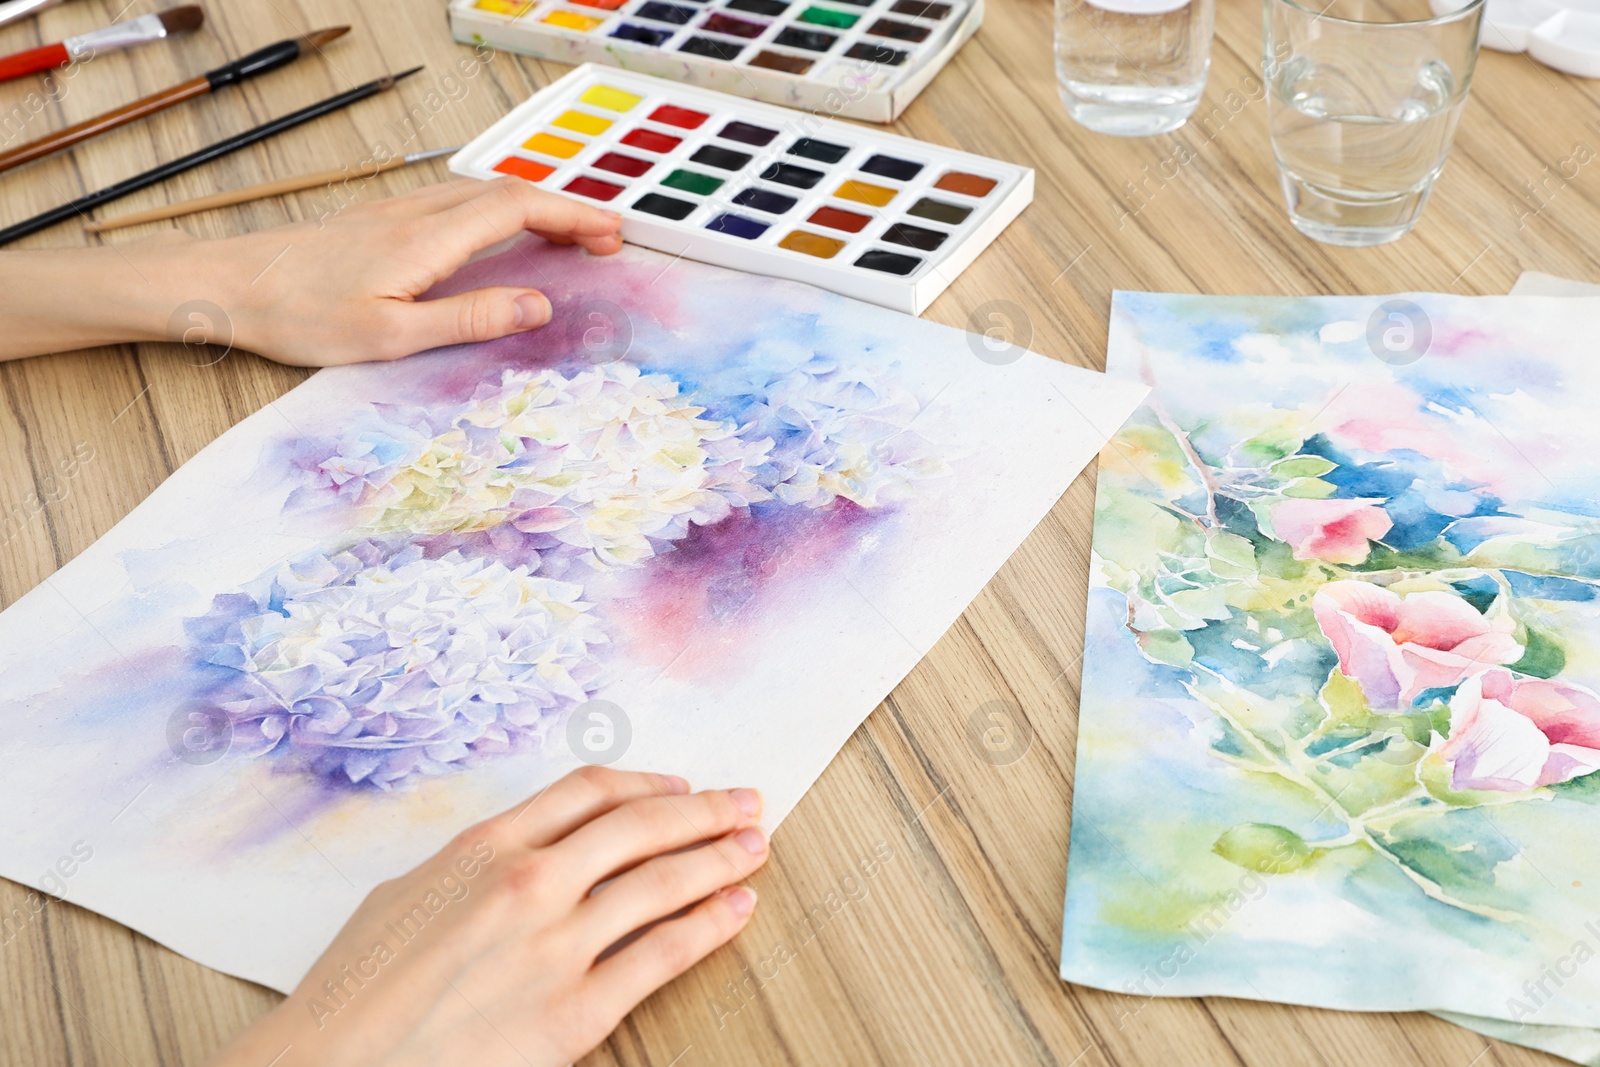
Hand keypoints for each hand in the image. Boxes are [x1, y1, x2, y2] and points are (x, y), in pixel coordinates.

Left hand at [0, 178, 622, 364]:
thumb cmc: (301, 316)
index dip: (575, 217)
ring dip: (535, 209)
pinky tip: (501, 238)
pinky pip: (458, 204)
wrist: (226, 284)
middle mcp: (419, 213)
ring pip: (484, 194)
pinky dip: (500, 214)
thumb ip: (471, 318)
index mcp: (431, 238)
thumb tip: (540, 306)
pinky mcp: (382, 220)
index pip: (522, 208)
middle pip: (510, 193)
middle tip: (607, 241)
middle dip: (567, 210)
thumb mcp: (393, 336)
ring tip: (569, 239)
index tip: (614, 237)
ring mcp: (399, 212)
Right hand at [205, 767, 767, 1066]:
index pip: (588, 792)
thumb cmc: (354, 993)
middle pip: (642, 826)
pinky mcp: (573, 1013)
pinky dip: (710, 926)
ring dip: (719, 859)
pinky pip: (662, 956)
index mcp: (484, 846)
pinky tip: (736, 908)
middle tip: (746, 802)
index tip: (679, 786)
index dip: (647, 784)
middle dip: (705, 809)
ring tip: (756, 847)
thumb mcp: (406, 896)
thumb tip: (518, 851)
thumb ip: (473, 865)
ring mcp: (555, 947)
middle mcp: (527, 883)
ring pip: (663, 884)